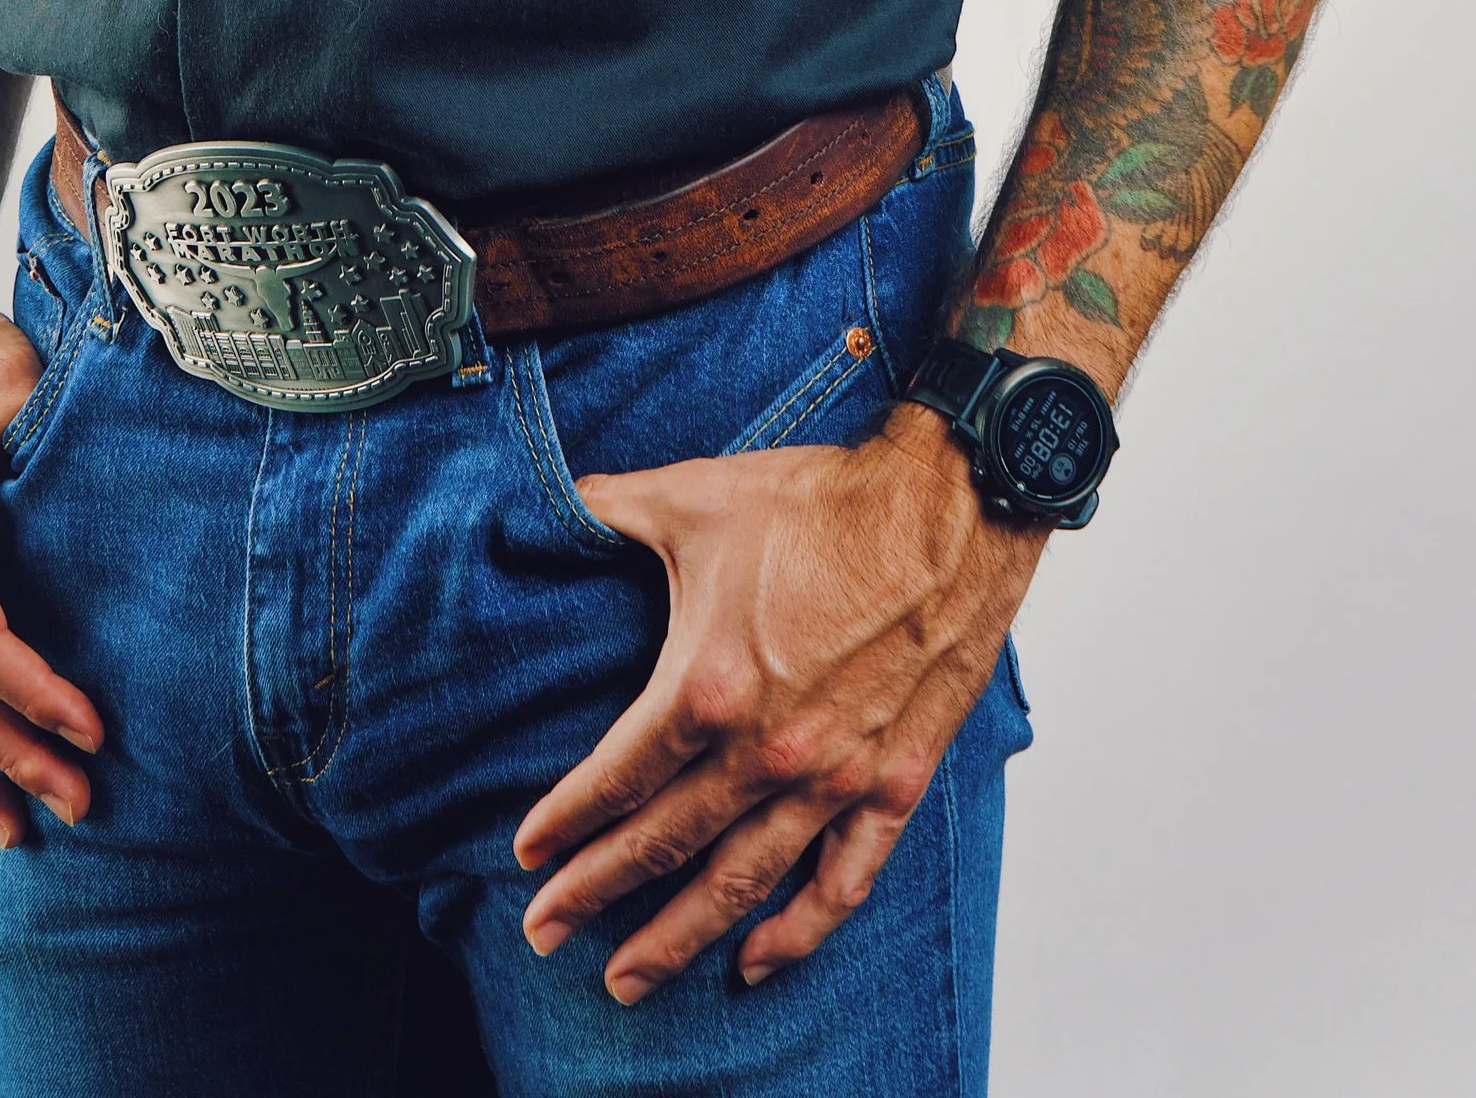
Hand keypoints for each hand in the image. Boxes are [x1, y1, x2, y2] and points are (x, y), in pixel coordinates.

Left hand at [513, 407, 1040, 1001]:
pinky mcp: (893, 781)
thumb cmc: (821, 501)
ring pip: (741, 883)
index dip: (565, 821)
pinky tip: (758, 961)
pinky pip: (842, 880)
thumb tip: (555, 502)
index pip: (618, 778)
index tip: (528, 855)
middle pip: (663, 846)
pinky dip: (799, 930)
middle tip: (543, 933)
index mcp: (711, 688)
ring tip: (626, 977)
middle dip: (595, 892)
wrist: (947, 507)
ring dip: (678, 937)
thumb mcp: (696, 496)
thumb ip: (614, 509)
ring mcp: (835, 776)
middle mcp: (768, 751)